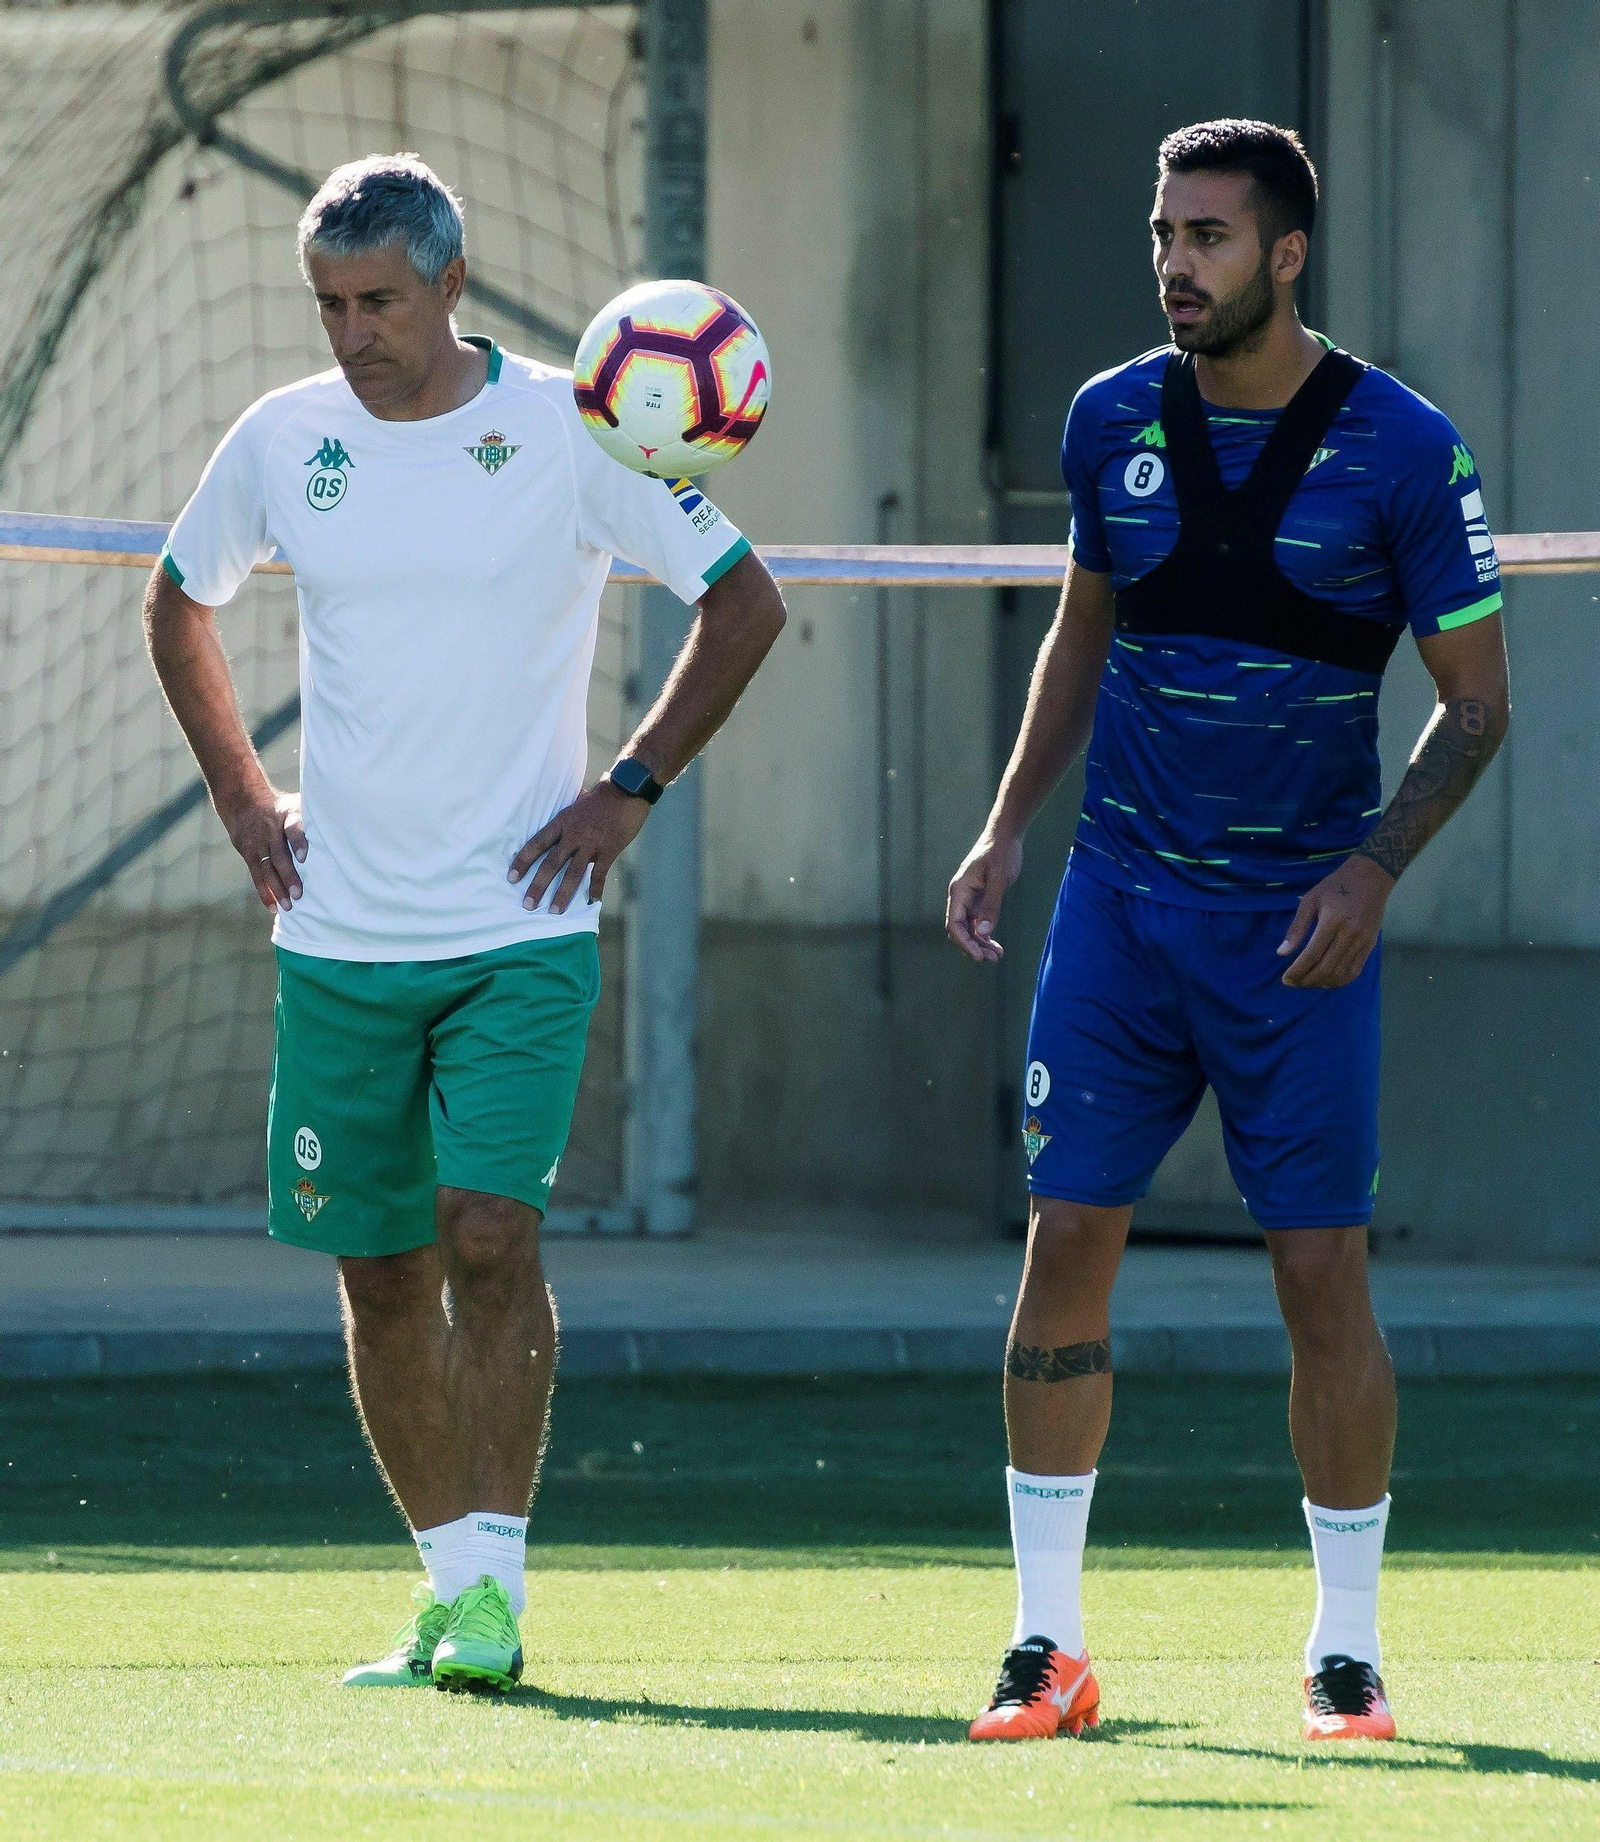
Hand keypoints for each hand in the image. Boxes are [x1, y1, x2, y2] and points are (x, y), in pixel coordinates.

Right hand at [220, 787, 305, 912]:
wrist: (245, 803)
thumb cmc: (282, 808)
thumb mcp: (297, 803)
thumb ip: (314, 817)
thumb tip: (346, 827)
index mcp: (287, 816)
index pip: (293, 828)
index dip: (298, 842)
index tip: (304, 858)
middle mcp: (271, 831)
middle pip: (279, 855)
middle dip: (288, 875)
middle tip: (298, 893)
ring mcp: (258, 844)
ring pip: (267, 868)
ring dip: (277, 889)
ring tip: (288, 906)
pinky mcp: (249, 854)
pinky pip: (256, 875)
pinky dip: (264, 892)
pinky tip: (273, 906)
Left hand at [510, 778, 648, 912]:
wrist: (629, 790)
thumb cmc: (604, 792)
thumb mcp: (579, 800)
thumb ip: (570, 813)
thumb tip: (566, 813)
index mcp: (563, 822)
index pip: (537, 844)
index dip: (523, 861)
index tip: (512, 877)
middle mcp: (573, 835)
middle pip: (551, 864)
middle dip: (538, 886)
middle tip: (528, 904)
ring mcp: (591, 845)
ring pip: (573, 874)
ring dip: (563, 894)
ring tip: (555, 911)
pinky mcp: (609, 851)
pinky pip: (599, 874)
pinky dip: (595, 889)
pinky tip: (592, 901)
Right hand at [946, 832, 1022, 963]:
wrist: (1005, 836)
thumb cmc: (1001, 853)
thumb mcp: (999, 878)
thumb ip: (991, 905)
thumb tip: (983, 932)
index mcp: (959, 890)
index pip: (955, 924)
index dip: (965, 943)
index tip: (979, 956)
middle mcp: (960, 897)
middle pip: (960, 930)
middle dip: (973, 946)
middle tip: (992, 959)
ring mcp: (969, 899)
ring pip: (969, 929)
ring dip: (980, 944)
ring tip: (997, 956)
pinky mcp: (979, 899)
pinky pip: (977, 922)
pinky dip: (985, 935)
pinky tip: (996, 946)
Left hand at [1277, 853, 1392, 987]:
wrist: (1371, 877)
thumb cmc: (1336, 886)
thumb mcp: (1311, 900)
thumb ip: (1297, 928)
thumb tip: (1281, 953)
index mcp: (1331, 922)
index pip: (1311, 955)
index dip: (1297, 971)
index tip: (1285, 979)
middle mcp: (1349, 934)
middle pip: (1326, 968)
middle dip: (1307, 980)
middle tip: (1293, 983)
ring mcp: (1362, 941)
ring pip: (1340, 972)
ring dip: (1322, 982)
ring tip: (1307, 983)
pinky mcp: (1371, 944)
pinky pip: (1356, 969)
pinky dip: (1341, 980)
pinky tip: (1327, 981)